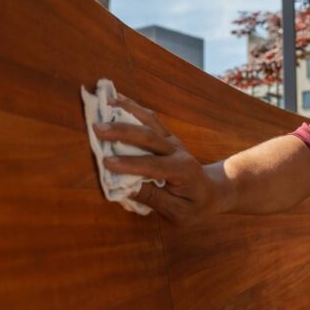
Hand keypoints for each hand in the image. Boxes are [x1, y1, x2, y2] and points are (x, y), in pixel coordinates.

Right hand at [91, 95, 229, 224]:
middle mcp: (177, 150)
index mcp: (182, 171)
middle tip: (97, 128)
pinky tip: (115, 98)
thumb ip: (154, 198)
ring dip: (126, 110)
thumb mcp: (178, 211)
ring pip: (149, 120)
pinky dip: (132, 106)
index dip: (129, 164)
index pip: (152, 165)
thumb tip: (125, 187)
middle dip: (122, 131)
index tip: (106, 162)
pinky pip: (149, 118)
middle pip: (149, 136)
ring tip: (104, 101)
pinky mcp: (165, 135)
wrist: (212, 190)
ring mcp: (171, 140)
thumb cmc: (194, 205)